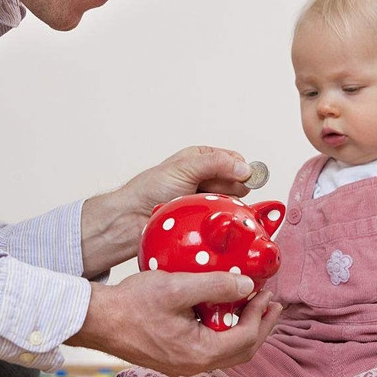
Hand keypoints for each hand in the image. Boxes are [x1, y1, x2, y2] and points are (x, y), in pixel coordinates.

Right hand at [67, 270, 281, 376]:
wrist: (98, 318)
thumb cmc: (133, 303)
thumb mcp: (178, 286)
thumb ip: (216, 285)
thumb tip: (247, 284)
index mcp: (200, 353)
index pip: (245, 338)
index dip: (261, 314)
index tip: (267, 292)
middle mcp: (194, 364)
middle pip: (241, 350)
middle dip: (260, 325)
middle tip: (271, 303)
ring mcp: (183, 362)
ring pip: (226, 350)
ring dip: (243, 326)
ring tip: (251, 303)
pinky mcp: (174, 355)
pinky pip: (209, 346)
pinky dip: (223, 328)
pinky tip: (221, 308)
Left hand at [121, 146, 252, 214]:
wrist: (133, 218)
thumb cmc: (150, 190)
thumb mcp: (184, 168)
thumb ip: (216, 164)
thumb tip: (244, 168)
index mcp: (202, 158)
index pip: (235, 159)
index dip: (240, 168)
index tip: (237, 177)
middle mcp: (207, 177)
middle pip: (238, 181)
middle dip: (228, 187)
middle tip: (209, 190)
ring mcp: (208, 198)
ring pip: (233, 200)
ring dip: (222, 203)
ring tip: (201, 205)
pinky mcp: (207, 218)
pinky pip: (224, 218)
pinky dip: (219, 218)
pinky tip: (205, 218)